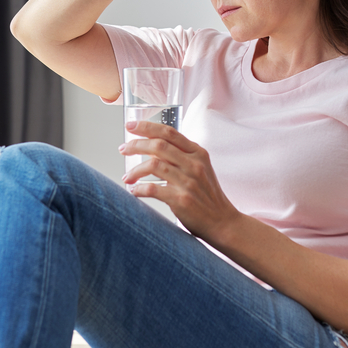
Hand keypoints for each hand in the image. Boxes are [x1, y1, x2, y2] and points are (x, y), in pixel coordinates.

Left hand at [120, 119, 240, 241]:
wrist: (223, 222)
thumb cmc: (208, 196)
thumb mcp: (201, 169)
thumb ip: (182, 157)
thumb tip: (152, 150)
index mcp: (198, 153)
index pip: (169, 132)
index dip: (147, 127)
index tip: (130, 125)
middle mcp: (194, 164)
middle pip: (158, 145)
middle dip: (136, 145)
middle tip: (123, 149)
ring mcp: (188, 182)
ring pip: (153, 165)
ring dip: (135, 170)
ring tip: (127, 176)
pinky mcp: (182, 200)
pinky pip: (153, 189)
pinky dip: (139, 189)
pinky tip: (134, 191)